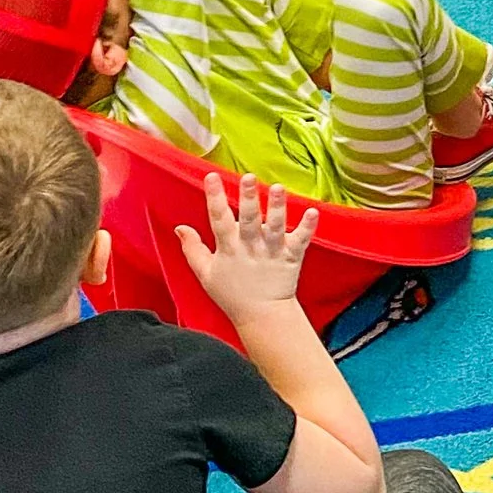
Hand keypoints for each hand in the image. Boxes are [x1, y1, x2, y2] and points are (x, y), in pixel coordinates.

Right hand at [178, 172, 317, 320]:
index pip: (219, 220)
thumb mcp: (205, 273)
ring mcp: (272, 252)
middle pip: (249, 220)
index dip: (214, 198)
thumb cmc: (232, 293)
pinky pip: (301, 240)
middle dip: (248, 198)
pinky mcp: (291, 257)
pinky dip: (308, 227)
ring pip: (276, 227)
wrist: (262, 315)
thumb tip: (179, 227)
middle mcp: (251, 247)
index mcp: (228, 249)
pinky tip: (313, 212)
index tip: (211, 176)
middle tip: (248, 177)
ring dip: (277, 208)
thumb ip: (192, 249)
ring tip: (278, 188)